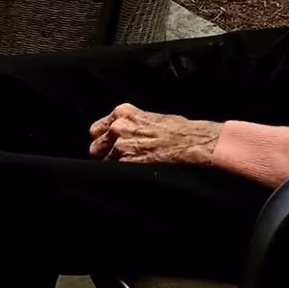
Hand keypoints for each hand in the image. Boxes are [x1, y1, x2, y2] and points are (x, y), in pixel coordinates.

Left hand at [89, 104, 222, 164]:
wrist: (193, 142)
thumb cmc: (178, 130)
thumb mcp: (149, 117)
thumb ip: (130, 124)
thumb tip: (122, 134)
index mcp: (122, 112)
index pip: (96, 129)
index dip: (103, 140)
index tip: (108, 146)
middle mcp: (118, 127)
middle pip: (95, 146)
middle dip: (104, 154)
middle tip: (117, 160)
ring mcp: (121, 146)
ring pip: (104, 162)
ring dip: (114, 166)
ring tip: (130, 168)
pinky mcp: (127, 163)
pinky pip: (114, 172)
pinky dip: (120, 174)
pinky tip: (133, 173)